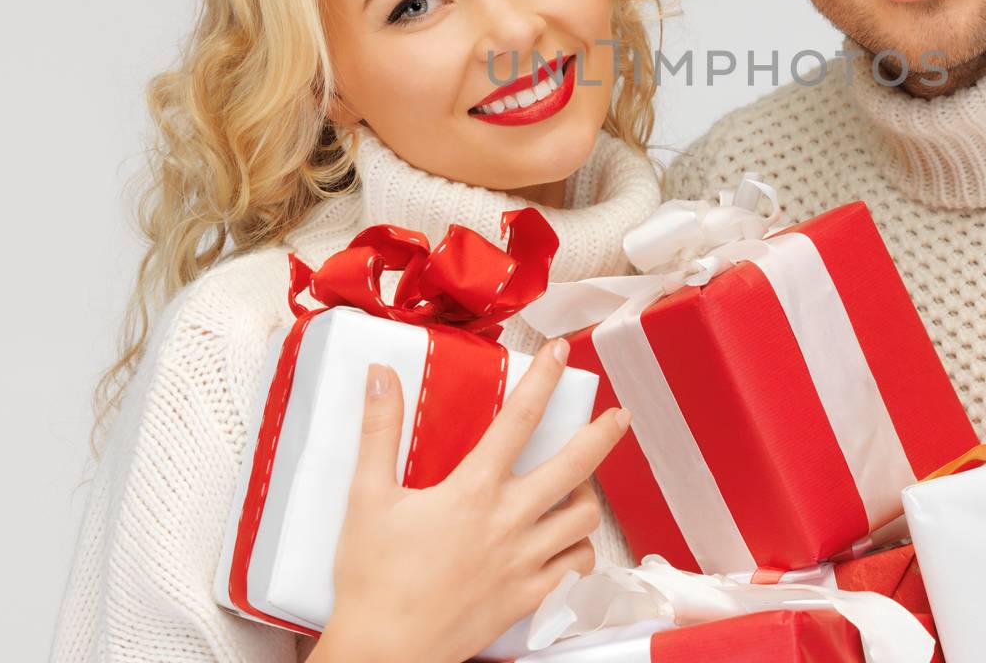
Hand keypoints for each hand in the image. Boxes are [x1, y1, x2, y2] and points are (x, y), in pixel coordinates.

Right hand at [308, 339, 629, 662]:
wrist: (384, 652)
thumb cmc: (373, 580)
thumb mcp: (367, 497)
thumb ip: (380, 431)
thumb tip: (381, 376)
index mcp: (473, 491)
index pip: (519, 420)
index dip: (545, 379)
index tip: (563, 352)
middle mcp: (509, 522)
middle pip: (574, 467)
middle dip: (602, 435)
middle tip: (618, 416)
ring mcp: (524, 562)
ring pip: (583, 520)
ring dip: (588, 497)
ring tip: (580, 484)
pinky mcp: (527, 598)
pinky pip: (575, 568)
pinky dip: (580, 550)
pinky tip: (569, 542)